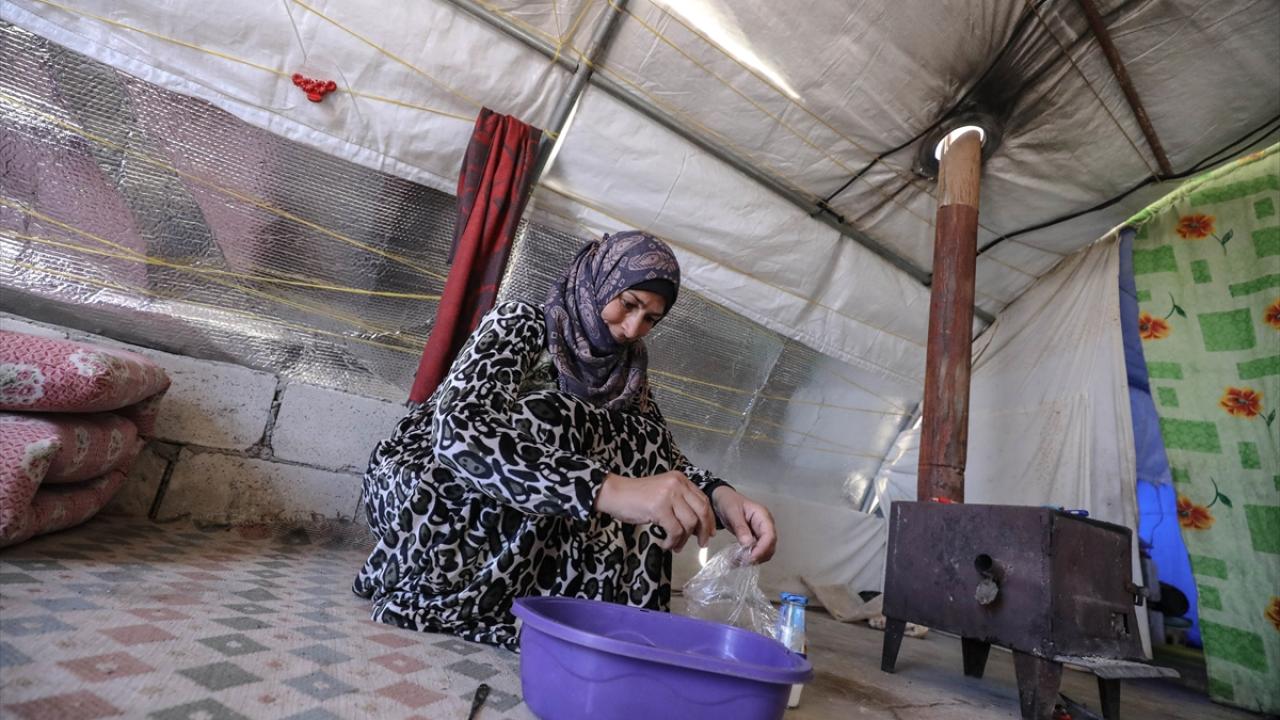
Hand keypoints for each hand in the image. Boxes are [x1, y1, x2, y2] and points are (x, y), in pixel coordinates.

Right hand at [595, 471, 715, 551]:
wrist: (615, 494)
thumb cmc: (636, 496)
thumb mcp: (663, 493)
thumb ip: (680, 502)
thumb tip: (698, 525)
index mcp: (680, 479)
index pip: (703, 499)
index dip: (709, 518)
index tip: (709, 532)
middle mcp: (677, 484)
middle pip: (702, 510)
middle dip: (704, 530)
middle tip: (701, 544)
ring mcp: (669, 495)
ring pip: (690, 523)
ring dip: (684, 539)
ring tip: (676, 546)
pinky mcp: (659, 508)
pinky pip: (675, 530)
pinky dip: (672, 541)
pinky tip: (666, 544)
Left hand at [711, 487, 776, 563]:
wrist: (722, 500)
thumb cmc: (728, 502)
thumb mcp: (732, 513)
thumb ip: (741, 528)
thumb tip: (748, 545)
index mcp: (763, 516)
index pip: (770, 535)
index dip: (762, 549)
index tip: (751, 557)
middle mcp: (765, 526)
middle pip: (770, 546)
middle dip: (758, 556)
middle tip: (743, 562)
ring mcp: (761, 533)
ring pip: (764, 551)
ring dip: (753, 559)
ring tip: (738, 562)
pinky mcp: (755, 539)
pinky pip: (755, 551)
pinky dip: (748, 558)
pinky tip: (737, 561)